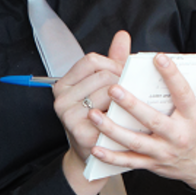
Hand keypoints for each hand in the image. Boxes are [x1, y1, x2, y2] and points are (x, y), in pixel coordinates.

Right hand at [52, 30, 129, 194]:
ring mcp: (68, 115)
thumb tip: (122, 36)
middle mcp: (61, 98)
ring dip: (126, 98)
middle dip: (123, 81)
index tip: (124, 75)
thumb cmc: (98, 121)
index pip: (91, 60)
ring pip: (109, 92)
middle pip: (103, 75)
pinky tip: (129, 119)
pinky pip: (111, 113)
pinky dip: (123, 114)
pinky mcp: (80, 131)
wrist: (91, 158)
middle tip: (134, 92)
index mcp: (64, 84)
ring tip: (131, 106)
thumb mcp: (101, 90)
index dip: (113, 64)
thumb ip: (112, 62)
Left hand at [87, 52, 195, 190]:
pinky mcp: (153, 164)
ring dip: (112, 130)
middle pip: (153, 120)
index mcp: (194, 118)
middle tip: (113, 88)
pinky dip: (112, 157)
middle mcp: (178, 136)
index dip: (172, 76)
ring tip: (94, 115)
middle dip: (132, 105)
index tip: (158, 58)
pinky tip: (96, 148)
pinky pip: (129, 162)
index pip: (183, 94)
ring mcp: (163, 152)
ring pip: (135, 142)